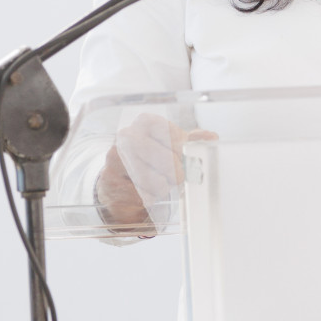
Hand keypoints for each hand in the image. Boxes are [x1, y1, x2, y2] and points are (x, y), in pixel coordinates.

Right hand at [96, 113, 214, 234]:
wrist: (122, 185)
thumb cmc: (153, 162)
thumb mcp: (174, 148)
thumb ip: (193, 141)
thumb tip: (211, 137)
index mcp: (144, 123)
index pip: (167, 131)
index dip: (178, 147)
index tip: (182, 157)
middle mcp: (126, 137)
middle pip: (162, 157)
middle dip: (175, 172)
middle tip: (177, 177)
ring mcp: (114, 159)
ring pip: (152, 179)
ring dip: (163, 187)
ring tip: (161, 185)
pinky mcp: (109, 182)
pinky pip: (140, 194)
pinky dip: (149, 198)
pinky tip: (146, 193)